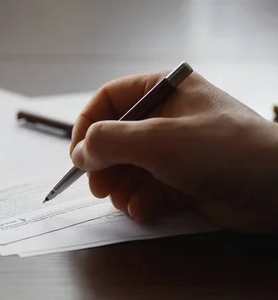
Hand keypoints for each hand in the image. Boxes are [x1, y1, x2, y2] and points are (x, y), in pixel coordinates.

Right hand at [71, 70, 277, 232]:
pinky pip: (150, 186)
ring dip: (120, 185)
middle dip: (103, 163)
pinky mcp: (186, 178)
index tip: (77, 154)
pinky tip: (143, 209)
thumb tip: (79, 152)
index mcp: (164, 90)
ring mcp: (177, 149)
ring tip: (120, 201)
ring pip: (130, 165)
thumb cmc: (222, 150)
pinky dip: (141, 199)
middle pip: (116, 136)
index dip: (87, 125)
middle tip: (96, 186)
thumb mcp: (156, 140)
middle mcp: (168, 116)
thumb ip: (109, 141)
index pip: (110, 99)